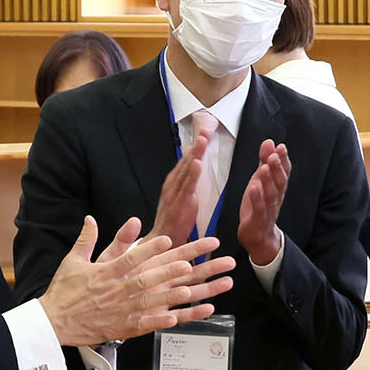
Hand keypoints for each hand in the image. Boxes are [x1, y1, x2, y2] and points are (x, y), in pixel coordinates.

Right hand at [38, 216, 235, 345]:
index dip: (149, 248)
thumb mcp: (73, 261)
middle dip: (167, 271)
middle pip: (144, 279)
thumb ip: (86, 239)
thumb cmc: (64, 290)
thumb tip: (90, 218)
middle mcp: (114, 291)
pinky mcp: (118, 327)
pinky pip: (142, 325)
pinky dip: (157, 322)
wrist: (52, 322)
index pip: (129, 258)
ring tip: (188, 290)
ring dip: (168, 295)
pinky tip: (174, 318)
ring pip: (147, 302)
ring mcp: (118, 310)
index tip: (166, 239)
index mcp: (104, 273)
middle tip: (187, 263)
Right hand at [154, 119, 210, 242]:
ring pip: (187, 170)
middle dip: (197, 145)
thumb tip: (193, 164)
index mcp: (173, 182)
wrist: (163, 240)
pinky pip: (187, 187)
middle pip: (186, 160)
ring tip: (202, 140)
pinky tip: (197, 163)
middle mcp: (172, 184)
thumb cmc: (173, 221)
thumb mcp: (179, 197)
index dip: (196, 146)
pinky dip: (192, 174)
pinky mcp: (180, 204)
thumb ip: (186, 181)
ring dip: (195, 154)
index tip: (205, 132)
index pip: (186, 160)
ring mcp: (175, 193)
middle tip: (206, 129)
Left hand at [237, 140, 290, 268]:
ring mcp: (268, 210)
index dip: (284, 160)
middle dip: (278, 168)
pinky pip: (259, 209)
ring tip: (264, 168)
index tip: (281, 147)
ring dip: (268, 181)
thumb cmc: (259, 205)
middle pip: (280, 182)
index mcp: (277, 188)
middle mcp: (276, 198)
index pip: (284, 172)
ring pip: (271, 195)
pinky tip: (253, 188)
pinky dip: (257, 199)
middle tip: (274, 155)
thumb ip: (264, 162)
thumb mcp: (260, 180)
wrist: (258, 236)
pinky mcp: (258, 220)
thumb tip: (269, 142)